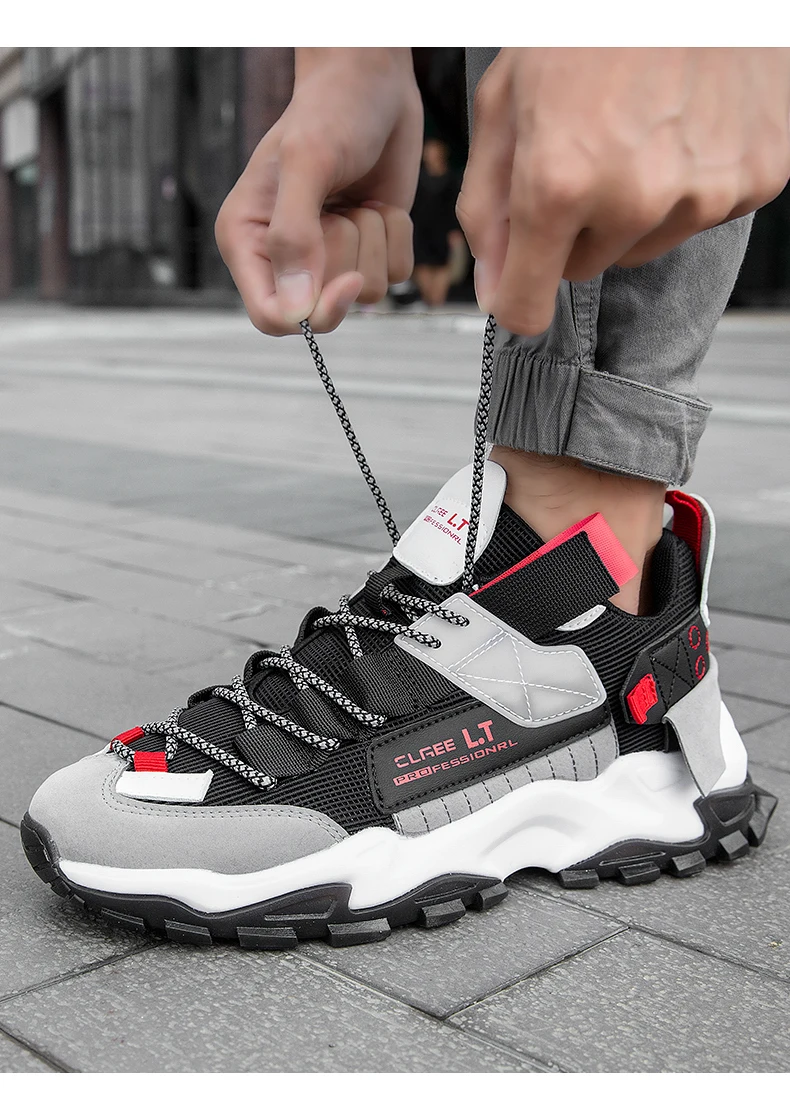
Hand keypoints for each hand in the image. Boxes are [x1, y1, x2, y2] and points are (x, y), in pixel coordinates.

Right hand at [216, 48, 422, 333]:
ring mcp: (330, 256)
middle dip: (347, 259)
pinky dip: (398, 238)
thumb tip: (297, 306)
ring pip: (366, 294)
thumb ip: (295, 235)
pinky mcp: (370, 250)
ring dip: (374, 242)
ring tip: (358, 198)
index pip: (271, 316)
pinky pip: (396, 276)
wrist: (372, 82)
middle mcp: (284, 257)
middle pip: (324, 309)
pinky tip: (378, 201)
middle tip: (342, 209)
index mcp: (247, 241)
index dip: (311, 313)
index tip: (348, 283)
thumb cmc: (329, 110)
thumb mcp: (306, 163)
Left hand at [458, 48, 789, 334]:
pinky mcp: (758, 178)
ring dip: (632, 207)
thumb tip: (494, 289)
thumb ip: (487, 206)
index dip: (517, 297)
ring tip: (638, 129)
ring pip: (642, 246)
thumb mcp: (506, 101)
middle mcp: (634, 198)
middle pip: (583, 268)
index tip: (516, 288)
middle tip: (585, 149)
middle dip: (573, 226)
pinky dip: (689, 184)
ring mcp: (704, 192)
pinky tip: (686, 124)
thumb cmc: (589, 20)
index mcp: (560, 180)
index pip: (528, 304)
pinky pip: (702, 217)